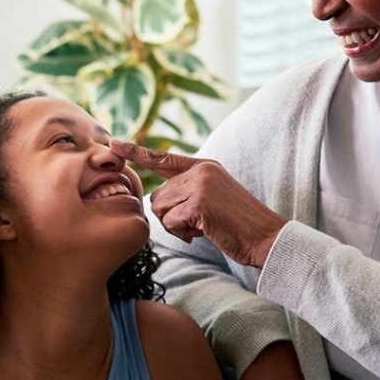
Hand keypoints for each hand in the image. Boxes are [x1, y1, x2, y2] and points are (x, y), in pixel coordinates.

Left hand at [110, 139, 286, 267]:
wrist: (266, 237)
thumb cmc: (238, 225)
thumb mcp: (213, 198)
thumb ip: (188, 191)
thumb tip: (155, 202)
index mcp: (204, 165)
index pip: (163, 158)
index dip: (137, 152)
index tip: (113, 142)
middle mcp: (201, 170)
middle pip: (157, 195)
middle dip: (170, 215)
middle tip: (197, 223)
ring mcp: (201, 184)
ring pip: (161, 209)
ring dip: (177, 225)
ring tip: (203, 226)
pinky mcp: (200, 203)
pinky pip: (171, 221)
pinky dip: (183, 232)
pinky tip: (204, 231)